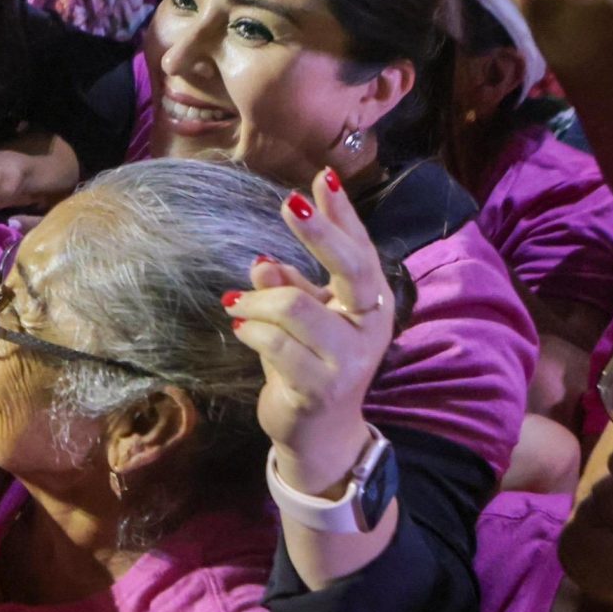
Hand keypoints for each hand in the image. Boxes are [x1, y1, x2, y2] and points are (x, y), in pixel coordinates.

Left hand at [226, 167, 394, 497]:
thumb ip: (292, 287)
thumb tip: (264, 260)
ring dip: (258, 300)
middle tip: (290, 204)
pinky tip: (243, 328)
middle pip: (350, 267)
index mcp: (372, 303)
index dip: (344, 214)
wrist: (321, 434)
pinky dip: (252, 330)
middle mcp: (370, 327)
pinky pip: (275, 344)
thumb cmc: (311, 363)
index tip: (324, 177)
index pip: (361, 249)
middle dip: (319, 231)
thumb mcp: (306, 319)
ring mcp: (348, 360)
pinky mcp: (319, 388)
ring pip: (295, 306)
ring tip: (240, 305)